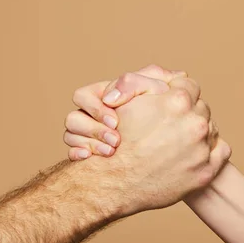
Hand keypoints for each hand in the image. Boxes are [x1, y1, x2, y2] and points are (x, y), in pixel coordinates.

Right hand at [65, 64, 186, 159]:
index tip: (116, 122)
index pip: (82, 96)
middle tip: (116, 141)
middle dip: (94, 130)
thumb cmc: (165, 103)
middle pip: (72, 119)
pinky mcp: (90, 151)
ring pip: (70, 136)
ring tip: (112, 152)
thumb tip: (109, 98)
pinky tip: (94, 158)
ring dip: (90, 144)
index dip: (95, 109)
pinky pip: (73, 153)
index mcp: (102, 94)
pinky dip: (79, 155)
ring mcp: (88, 134)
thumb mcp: (154, 87)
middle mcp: (91, 114)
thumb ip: (133, 83)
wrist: (173, 134)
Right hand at [65, 65, 229, 214]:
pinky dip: (211, 149)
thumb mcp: (125, 98)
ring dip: (197, 130)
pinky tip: (194, 151)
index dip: (176, 93)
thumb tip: (176, 76)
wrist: (113, 182)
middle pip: (201, 107)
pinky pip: (221, 150)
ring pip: (210, 128)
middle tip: (168, 125)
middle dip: (187, 113)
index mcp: (178, 101)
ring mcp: (202, 149)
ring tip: (176, 140)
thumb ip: (147, 79)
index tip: (166, 105)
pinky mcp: (205, 172)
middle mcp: (195, 123)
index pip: (190, 86)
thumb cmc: (116, 139)